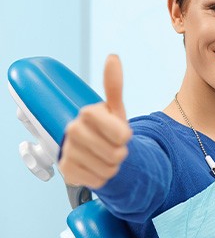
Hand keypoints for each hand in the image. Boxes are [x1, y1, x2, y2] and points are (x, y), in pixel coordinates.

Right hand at [60, 55, 132, 188]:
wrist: (95, 151)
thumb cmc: (108, 128)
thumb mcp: (116, 110)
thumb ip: (114, 86)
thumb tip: (113, 57)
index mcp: (88, 112)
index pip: (122, 135)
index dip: (126, 137)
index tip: (120, 134)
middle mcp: (73, 130)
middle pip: (116, 153)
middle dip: (120, 153)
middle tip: (112, 147)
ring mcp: (68, 150)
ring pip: (108, 169)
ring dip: (112, 166)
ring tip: (105, 157)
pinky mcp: (65, 170)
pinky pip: (97, 180)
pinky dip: (102, 177)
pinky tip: (95, 167)